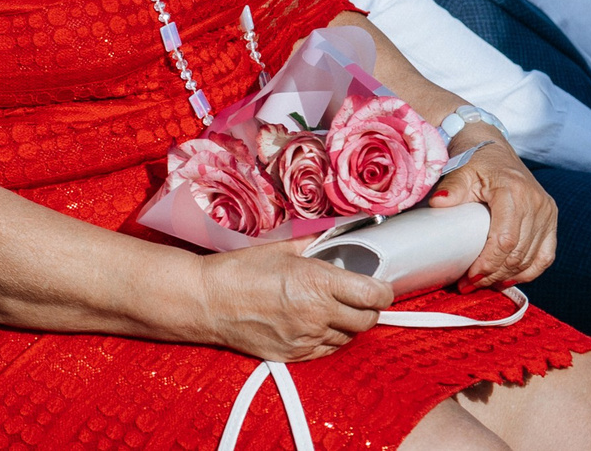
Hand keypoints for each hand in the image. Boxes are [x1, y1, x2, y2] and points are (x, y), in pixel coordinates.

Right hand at [189, 243, 391, 361]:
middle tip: (360, 297)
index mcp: (317, 282)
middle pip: (367, 320)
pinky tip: (318, 324)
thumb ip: (315, 244)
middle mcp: (316, 314)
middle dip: (369, 308)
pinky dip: (329, 338)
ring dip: (348, 324)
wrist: (207, 300)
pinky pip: (327, 351)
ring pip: (348, 338)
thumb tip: (336, 236)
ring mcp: (306, 338)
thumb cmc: (239, 271)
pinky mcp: (294, 355)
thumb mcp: (282, 249)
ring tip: (333, 309)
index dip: (384, 291)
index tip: (381, 286)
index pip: (373, 295)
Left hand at [426, 137, 555, 288]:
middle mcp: (536, 202)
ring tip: (485, 283)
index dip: (488, 264)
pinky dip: (529, 271)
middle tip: (469, 284)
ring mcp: (547, 211)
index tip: (469, 277)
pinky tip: (510, 278)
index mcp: (514, 190)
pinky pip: (546, 255)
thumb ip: (452, 188)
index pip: (505, 240)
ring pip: (532, 258)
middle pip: (518, 253)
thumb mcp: (460, 170)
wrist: (492, 146)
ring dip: (508, 276)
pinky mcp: (551, 218)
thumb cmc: (474, 159)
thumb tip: (438, 204)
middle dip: (493, 275)